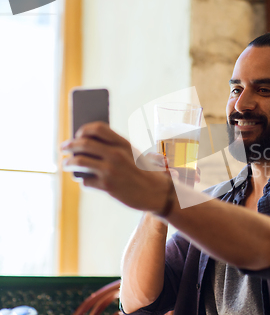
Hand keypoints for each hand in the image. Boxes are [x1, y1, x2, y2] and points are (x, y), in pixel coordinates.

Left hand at [61, 122, 175, 214]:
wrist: (156, 192)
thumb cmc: (141, 172)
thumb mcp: (131, 154)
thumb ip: (112, 148)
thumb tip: (83, 146)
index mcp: (123, 144)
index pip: (97, 128)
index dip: (83, 130)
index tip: (77, 134)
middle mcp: (116, 154)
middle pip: (83, 143)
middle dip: (69, 145)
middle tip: (63, 148)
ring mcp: (111, 170)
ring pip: (79, 161)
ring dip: (68, 163)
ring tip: (66, 165)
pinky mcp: (107, 186)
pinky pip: (86, 181)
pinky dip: (83, 181)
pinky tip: (85, 181)